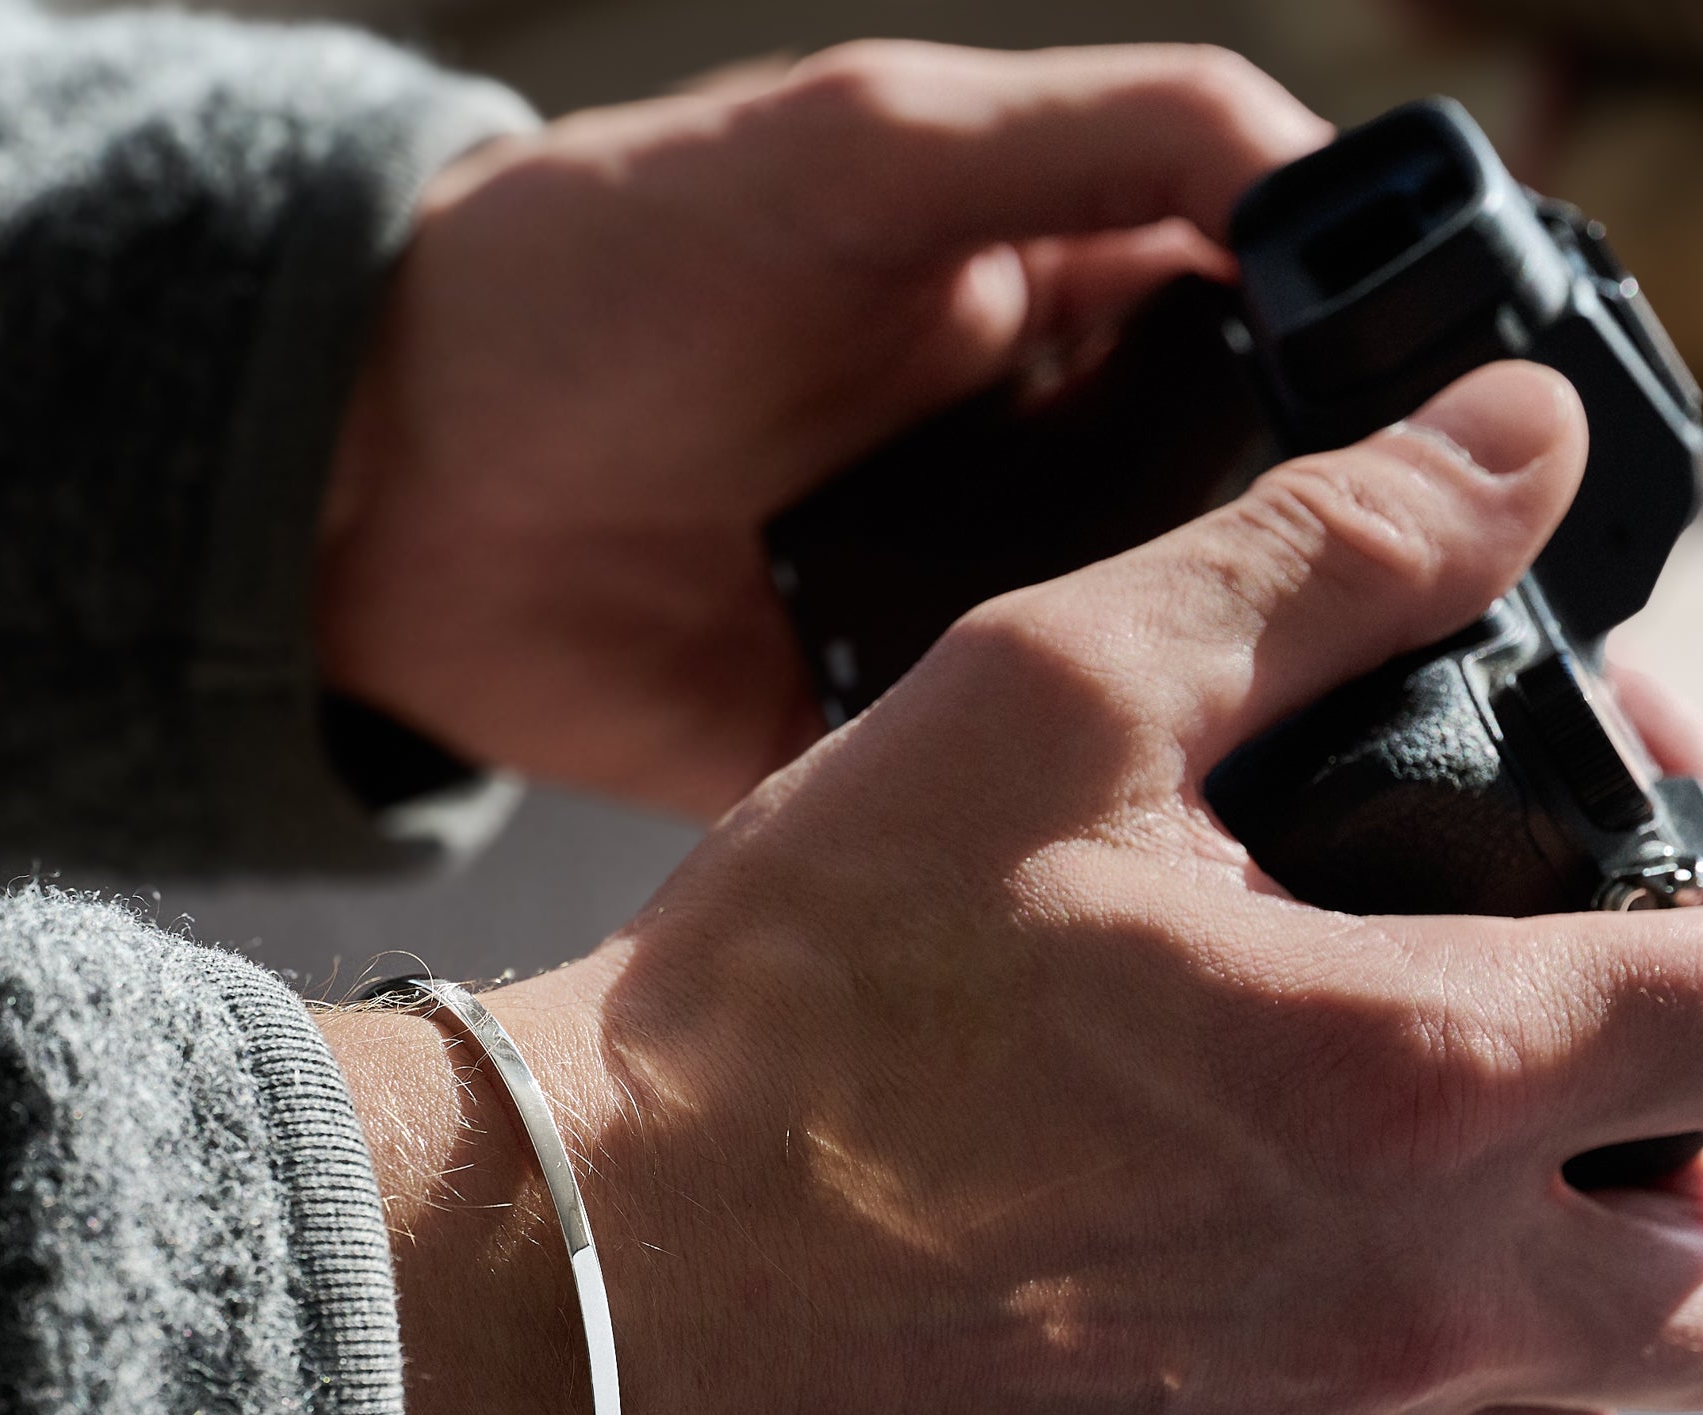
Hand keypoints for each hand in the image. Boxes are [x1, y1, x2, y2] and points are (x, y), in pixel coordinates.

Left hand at [318, 42, 1329, 817]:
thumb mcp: (863, 150)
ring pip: (1146, 668)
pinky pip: (1011, 779)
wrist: (400, 486)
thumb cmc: (601, 272)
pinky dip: (1062, 797)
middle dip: (1314, 581)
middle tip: (1391, 643)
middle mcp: (1032, 465)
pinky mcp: (885, 736)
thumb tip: (1323, 172)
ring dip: (1203, 702)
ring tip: (1288, 758)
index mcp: (1055, 303)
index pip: (1282, 338)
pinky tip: (1123, 826)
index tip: (1459, 464)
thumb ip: (1097, 144)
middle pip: (1241, 529)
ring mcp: (961, 612)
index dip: (1379, 390)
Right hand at [324, 359, 1702, 1414]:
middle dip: (1694, 1178)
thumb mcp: (1042, 711)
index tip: (1680, 924)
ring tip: (1381, 1209)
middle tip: (1574, 1089)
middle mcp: (1398, 1323)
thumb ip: (1313, 565)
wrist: (574, 1300)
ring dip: (1532, 1314)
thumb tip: (1512, 455)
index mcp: (1403, 1082)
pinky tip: (1184, 1329)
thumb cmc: (787, 1015)